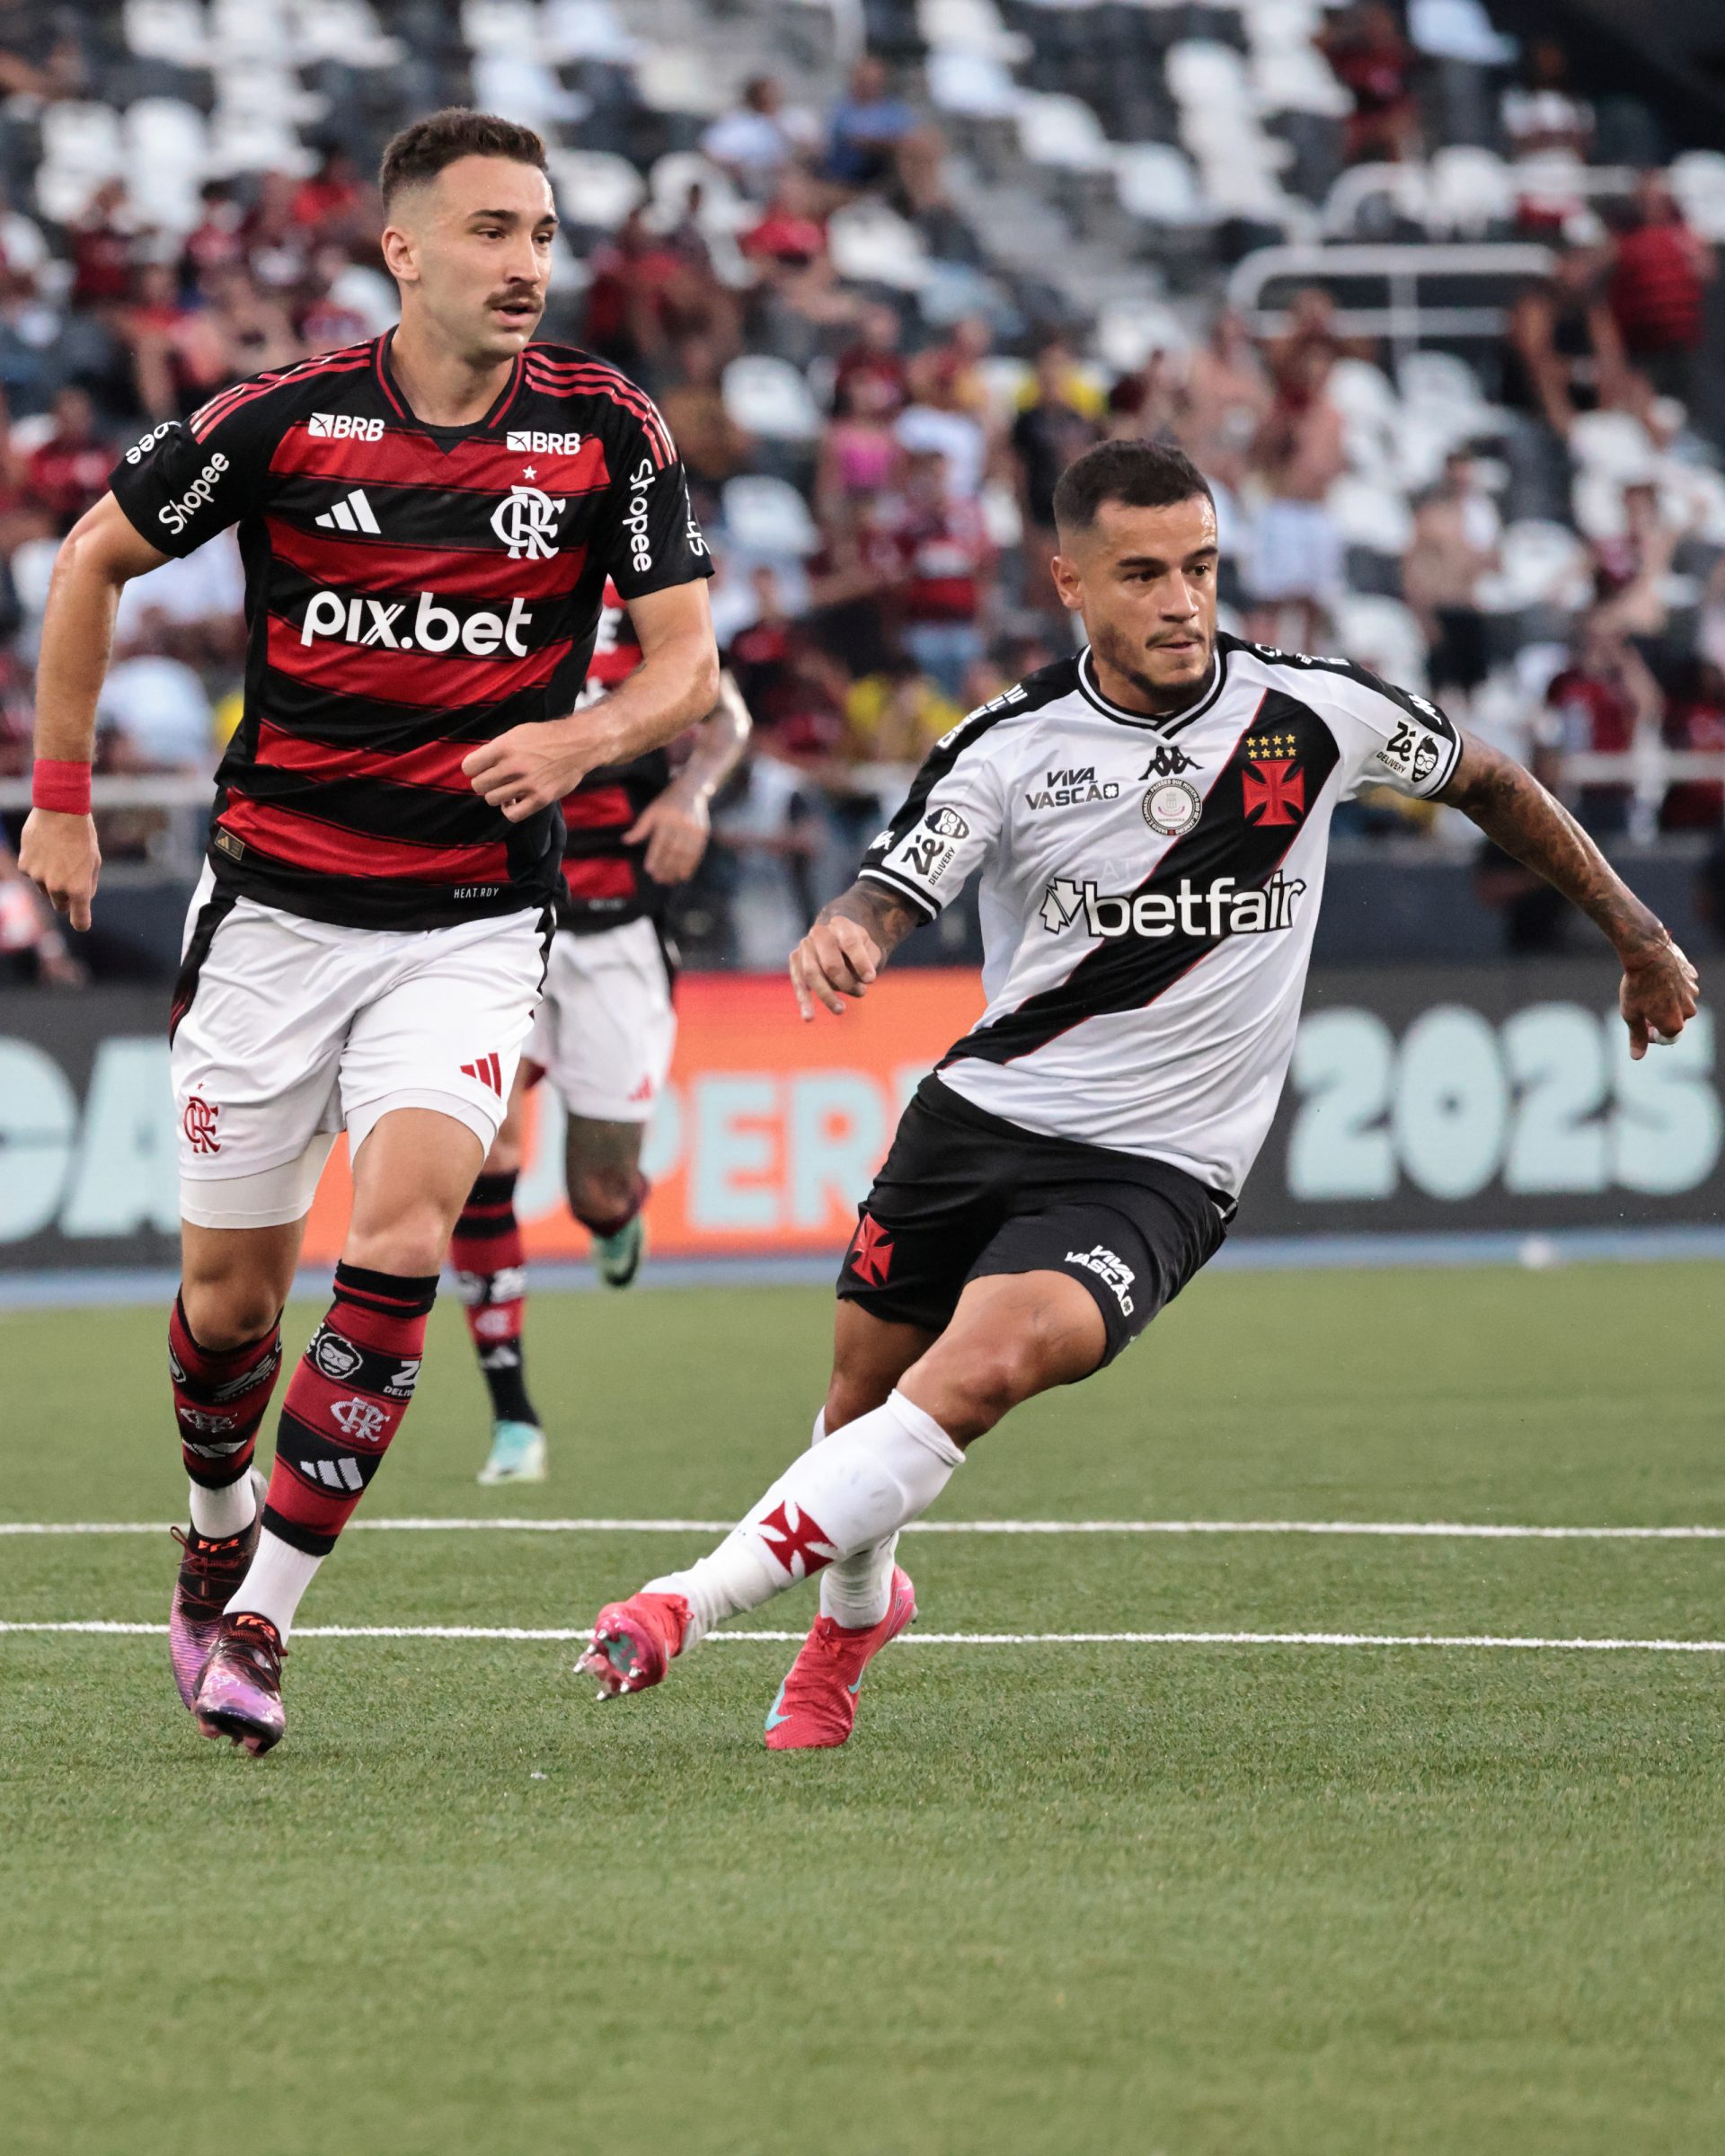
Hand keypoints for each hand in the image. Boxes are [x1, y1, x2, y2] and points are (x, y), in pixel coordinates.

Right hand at [18, 809, 100, 932]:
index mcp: (79, 888)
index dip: (81, 922)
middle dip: (65, 897)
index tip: (81, 923)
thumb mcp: (94, 861)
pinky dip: (37, 866)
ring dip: (50, 879)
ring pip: (45, 889)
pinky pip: (32, 873)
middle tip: (70, 878)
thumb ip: (88, 884)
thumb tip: (81, 899)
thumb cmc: (82, 835)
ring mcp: (38, 877)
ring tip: (58, 856)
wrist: (60, 810)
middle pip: (60, 905)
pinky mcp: (24, 866)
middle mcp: (57, 887)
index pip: (79, 919)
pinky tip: (44, 848)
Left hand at [463, 714, 613, 821]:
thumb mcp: (517, 733)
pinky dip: (509, 810)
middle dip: (485, 783)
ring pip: (493, 799)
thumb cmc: (546, 737)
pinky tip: (514, 802)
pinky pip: (512, 815)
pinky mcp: (541, 798)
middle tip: (496, 780)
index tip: (482, 769)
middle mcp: (514, 765)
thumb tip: (477, 767)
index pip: (469, 767)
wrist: (579, 745)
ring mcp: (528, 783)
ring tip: (508, 789)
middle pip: (479, 785)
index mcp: (505, 746)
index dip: (473, 769)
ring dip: (498, 795)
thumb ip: (497, 749)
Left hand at [628, 783, 709, 884]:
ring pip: (686, 854)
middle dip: (665, 867)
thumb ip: (640, 827)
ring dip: (677, 870)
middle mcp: (682, 823)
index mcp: (666, 817)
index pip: (660, 841)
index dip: (654, 856)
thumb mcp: (652, 811)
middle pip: (673, 850)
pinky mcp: (703, 833)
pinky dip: (690, 866)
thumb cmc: (667, 802)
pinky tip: (683, 875)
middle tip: (658, 879)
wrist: (692, 790)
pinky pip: (697, 853)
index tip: (649, 870)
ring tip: (669, 881)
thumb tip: (625, 841)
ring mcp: (694, 828)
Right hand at [789, 914, 879, 1019]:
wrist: (838, 939)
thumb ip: (867, 962)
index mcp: (841, 925)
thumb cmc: (858, 949)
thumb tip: (859, 982)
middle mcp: (820, 932)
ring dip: (827, 995)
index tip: (871, 980)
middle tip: (862, 992)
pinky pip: (798, 982)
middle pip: (830, 962)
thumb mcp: (870, 950)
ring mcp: (805, 946)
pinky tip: (809, 1017)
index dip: (861, 962)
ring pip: (812, 974)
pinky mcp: (795, 960)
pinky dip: (804, 1001)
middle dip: (846, 982)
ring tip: (841, 1010)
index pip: (850, 943)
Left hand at [1619, 936, 1699, 1059]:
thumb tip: (1637, 1057)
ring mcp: (1693, 992)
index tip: (1639, 1022)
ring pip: (1678, 1001)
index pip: (1665, 1037)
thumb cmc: (1637, 986)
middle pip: (1673, 1019)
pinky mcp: (1692, 976)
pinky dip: (1671, 983)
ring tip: (1648, 987)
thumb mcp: (1631, 1014)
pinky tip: (1657, 976)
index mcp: (1674, 1024)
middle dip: (1658, 1015)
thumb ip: (1637, 1037)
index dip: (1649, 1032)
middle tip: (1640, 1003)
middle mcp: (1689, 1011)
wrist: (1648, 953)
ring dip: (1665, 999)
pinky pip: (1681, 984)